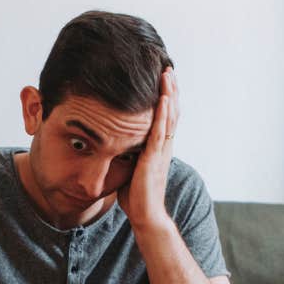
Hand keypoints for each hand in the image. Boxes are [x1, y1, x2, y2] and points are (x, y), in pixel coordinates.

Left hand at [117, 67, 179, 229]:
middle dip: (169, 89)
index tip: (161, 79)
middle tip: (167, 67)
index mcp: (157, 147)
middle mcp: (163, 145)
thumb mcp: (129, 168)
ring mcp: (161, 150)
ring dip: (169, 94)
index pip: (164, 117)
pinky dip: (163, 113)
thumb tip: (113, 143)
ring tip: (167, 73)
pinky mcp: (155, 157)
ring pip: (169, 116)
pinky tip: (163, 98)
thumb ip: (126, 154)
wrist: (145, 215)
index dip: (164, 98)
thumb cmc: (135, 196)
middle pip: (170, 111)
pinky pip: (161, 131)